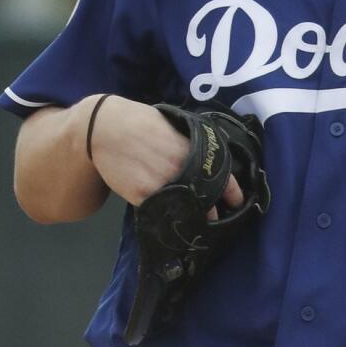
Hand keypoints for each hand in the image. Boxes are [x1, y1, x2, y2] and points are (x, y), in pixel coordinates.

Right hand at [86, 95, 243, 212]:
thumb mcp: (177, 131)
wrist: (107, 128)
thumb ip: (194, 150)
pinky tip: (168, 219)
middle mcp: (184, 169)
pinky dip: (166, 218)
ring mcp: (164, 184)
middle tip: (212, 217)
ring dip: (190, 218)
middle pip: (207, 202)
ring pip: (186, 212)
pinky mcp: (144, 196)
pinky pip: (161, 213)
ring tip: (191, 221)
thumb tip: (208, 167)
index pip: (224, 180)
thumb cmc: (144, 125)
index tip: (237, 204)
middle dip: (212, 213)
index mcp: (195, 152)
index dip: (233, 196)